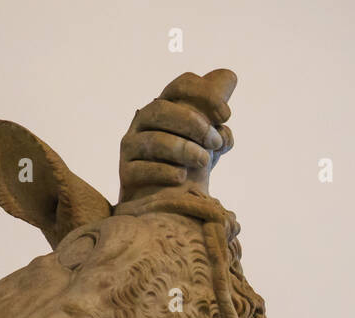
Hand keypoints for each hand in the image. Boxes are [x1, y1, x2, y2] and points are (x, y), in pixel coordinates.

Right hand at [119, 68, 237, 203]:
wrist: (172, 203)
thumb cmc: (191, 164)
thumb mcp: (209, 138)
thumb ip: (216, 113)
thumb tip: (228, 76)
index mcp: (167, 107)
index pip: (181, 86)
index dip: (204, 94)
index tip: (226, 115)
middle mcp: (145, 122)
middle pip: (162, 109)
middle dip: (193, 124)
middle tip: (215, 143)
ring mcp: (132, 146)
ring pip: (153, 140)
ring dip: (183, 149)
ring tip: (203, 161)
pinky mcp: (126, 173)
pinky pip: (141, 169)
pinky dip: (164, 172)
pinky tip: (181, 177)